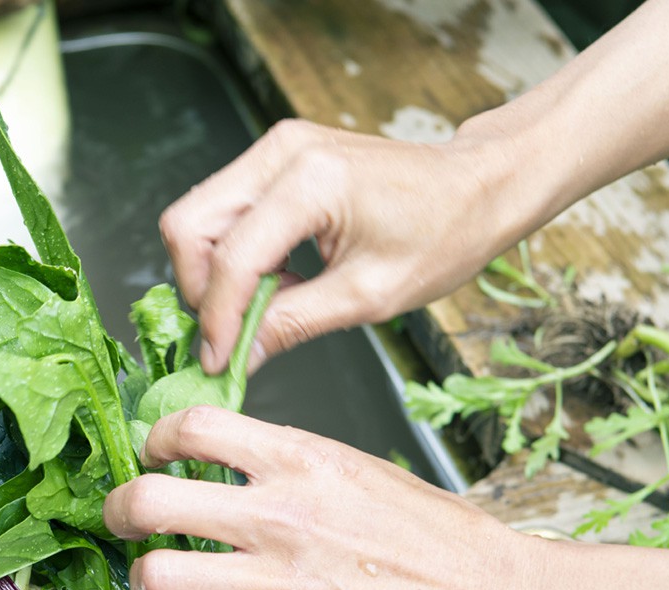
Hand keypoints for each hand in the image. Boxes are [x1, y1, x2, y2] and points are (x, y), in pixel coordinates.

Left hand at [102, 406, 536, 589]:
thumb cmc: (442, 541)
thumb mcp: (363, 472)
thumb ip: (292, 467)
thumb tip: (232, 468)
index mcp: (300, 459)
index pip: (191, 426)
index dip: (155, 443)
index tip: (154, 458)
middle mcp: (276, 516)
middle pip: (147, 500)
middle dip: (119, 512)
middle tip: (123, 522)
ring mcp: (275, 586)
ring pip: (155, 576)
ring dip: (149, 581)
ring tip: (164, 586)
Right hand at [158, 118, 526, 372]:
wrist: (478, 185)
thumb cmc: (444, 232)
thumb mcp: (368, 296)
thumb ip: (292, 325)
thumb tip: (238, 357)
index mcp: (310, 181)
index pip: (231, 259)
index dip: (218, 320)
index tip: (219, 362)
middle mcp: (282, 152)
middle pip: (189, 225)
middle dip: (201, 289)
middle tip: (235, 333)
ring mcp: (276, 148)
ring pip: (199, 216)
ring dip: (216, 273)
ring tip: (268, 304)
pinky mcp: (279, 157)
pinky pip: (225, 209)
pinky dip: (235, 253)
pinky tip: (278, 279)